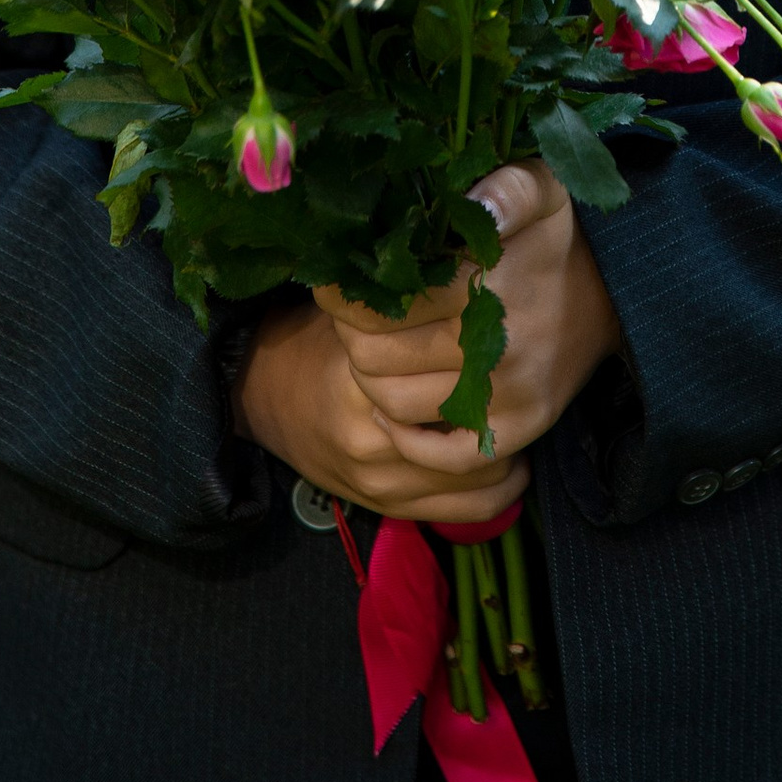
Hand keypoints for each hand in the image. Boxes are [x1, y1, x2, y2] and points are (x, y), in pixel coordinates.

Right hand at [233, 304, 532, 525]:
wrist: (262, 396)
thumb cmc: (321, 344)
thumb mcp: (359, 317)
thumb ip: (412, 313)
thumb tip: (481, 271)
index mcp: (366, 386)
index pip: (456, 388)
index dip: (492, 364)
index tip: (508, 341)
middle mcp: (375, 443)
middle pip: (476, 436)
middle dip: (505, 409)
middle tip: (519, 380)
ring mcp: (381, 484)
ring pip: (481, 477)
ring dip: (505, 448)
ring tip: (514, 414)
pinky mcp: (388, 507)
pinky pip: (467, 511)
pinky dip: (499, 488)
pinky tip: (510, 461)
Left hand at [314, 161, 620, 464]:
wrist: (616, 290)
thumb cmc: (554, 234)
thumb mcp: (540, 187)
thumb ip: (507, 186)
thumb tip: (479, 204)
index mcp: (492, 283)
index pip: (387, 303)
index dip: (348, 293)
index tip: (334, 279)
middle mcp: (500, 346)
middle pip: (379, 356)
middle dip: (350, 333)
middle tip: (348, 314)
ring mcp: (511, 395)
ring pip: (397, 403)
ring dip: (368, 379)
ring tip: (368, 349)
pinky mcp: (522, 428)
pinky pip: (445, 456)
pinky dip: (407, 438)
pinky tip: (391, 408)